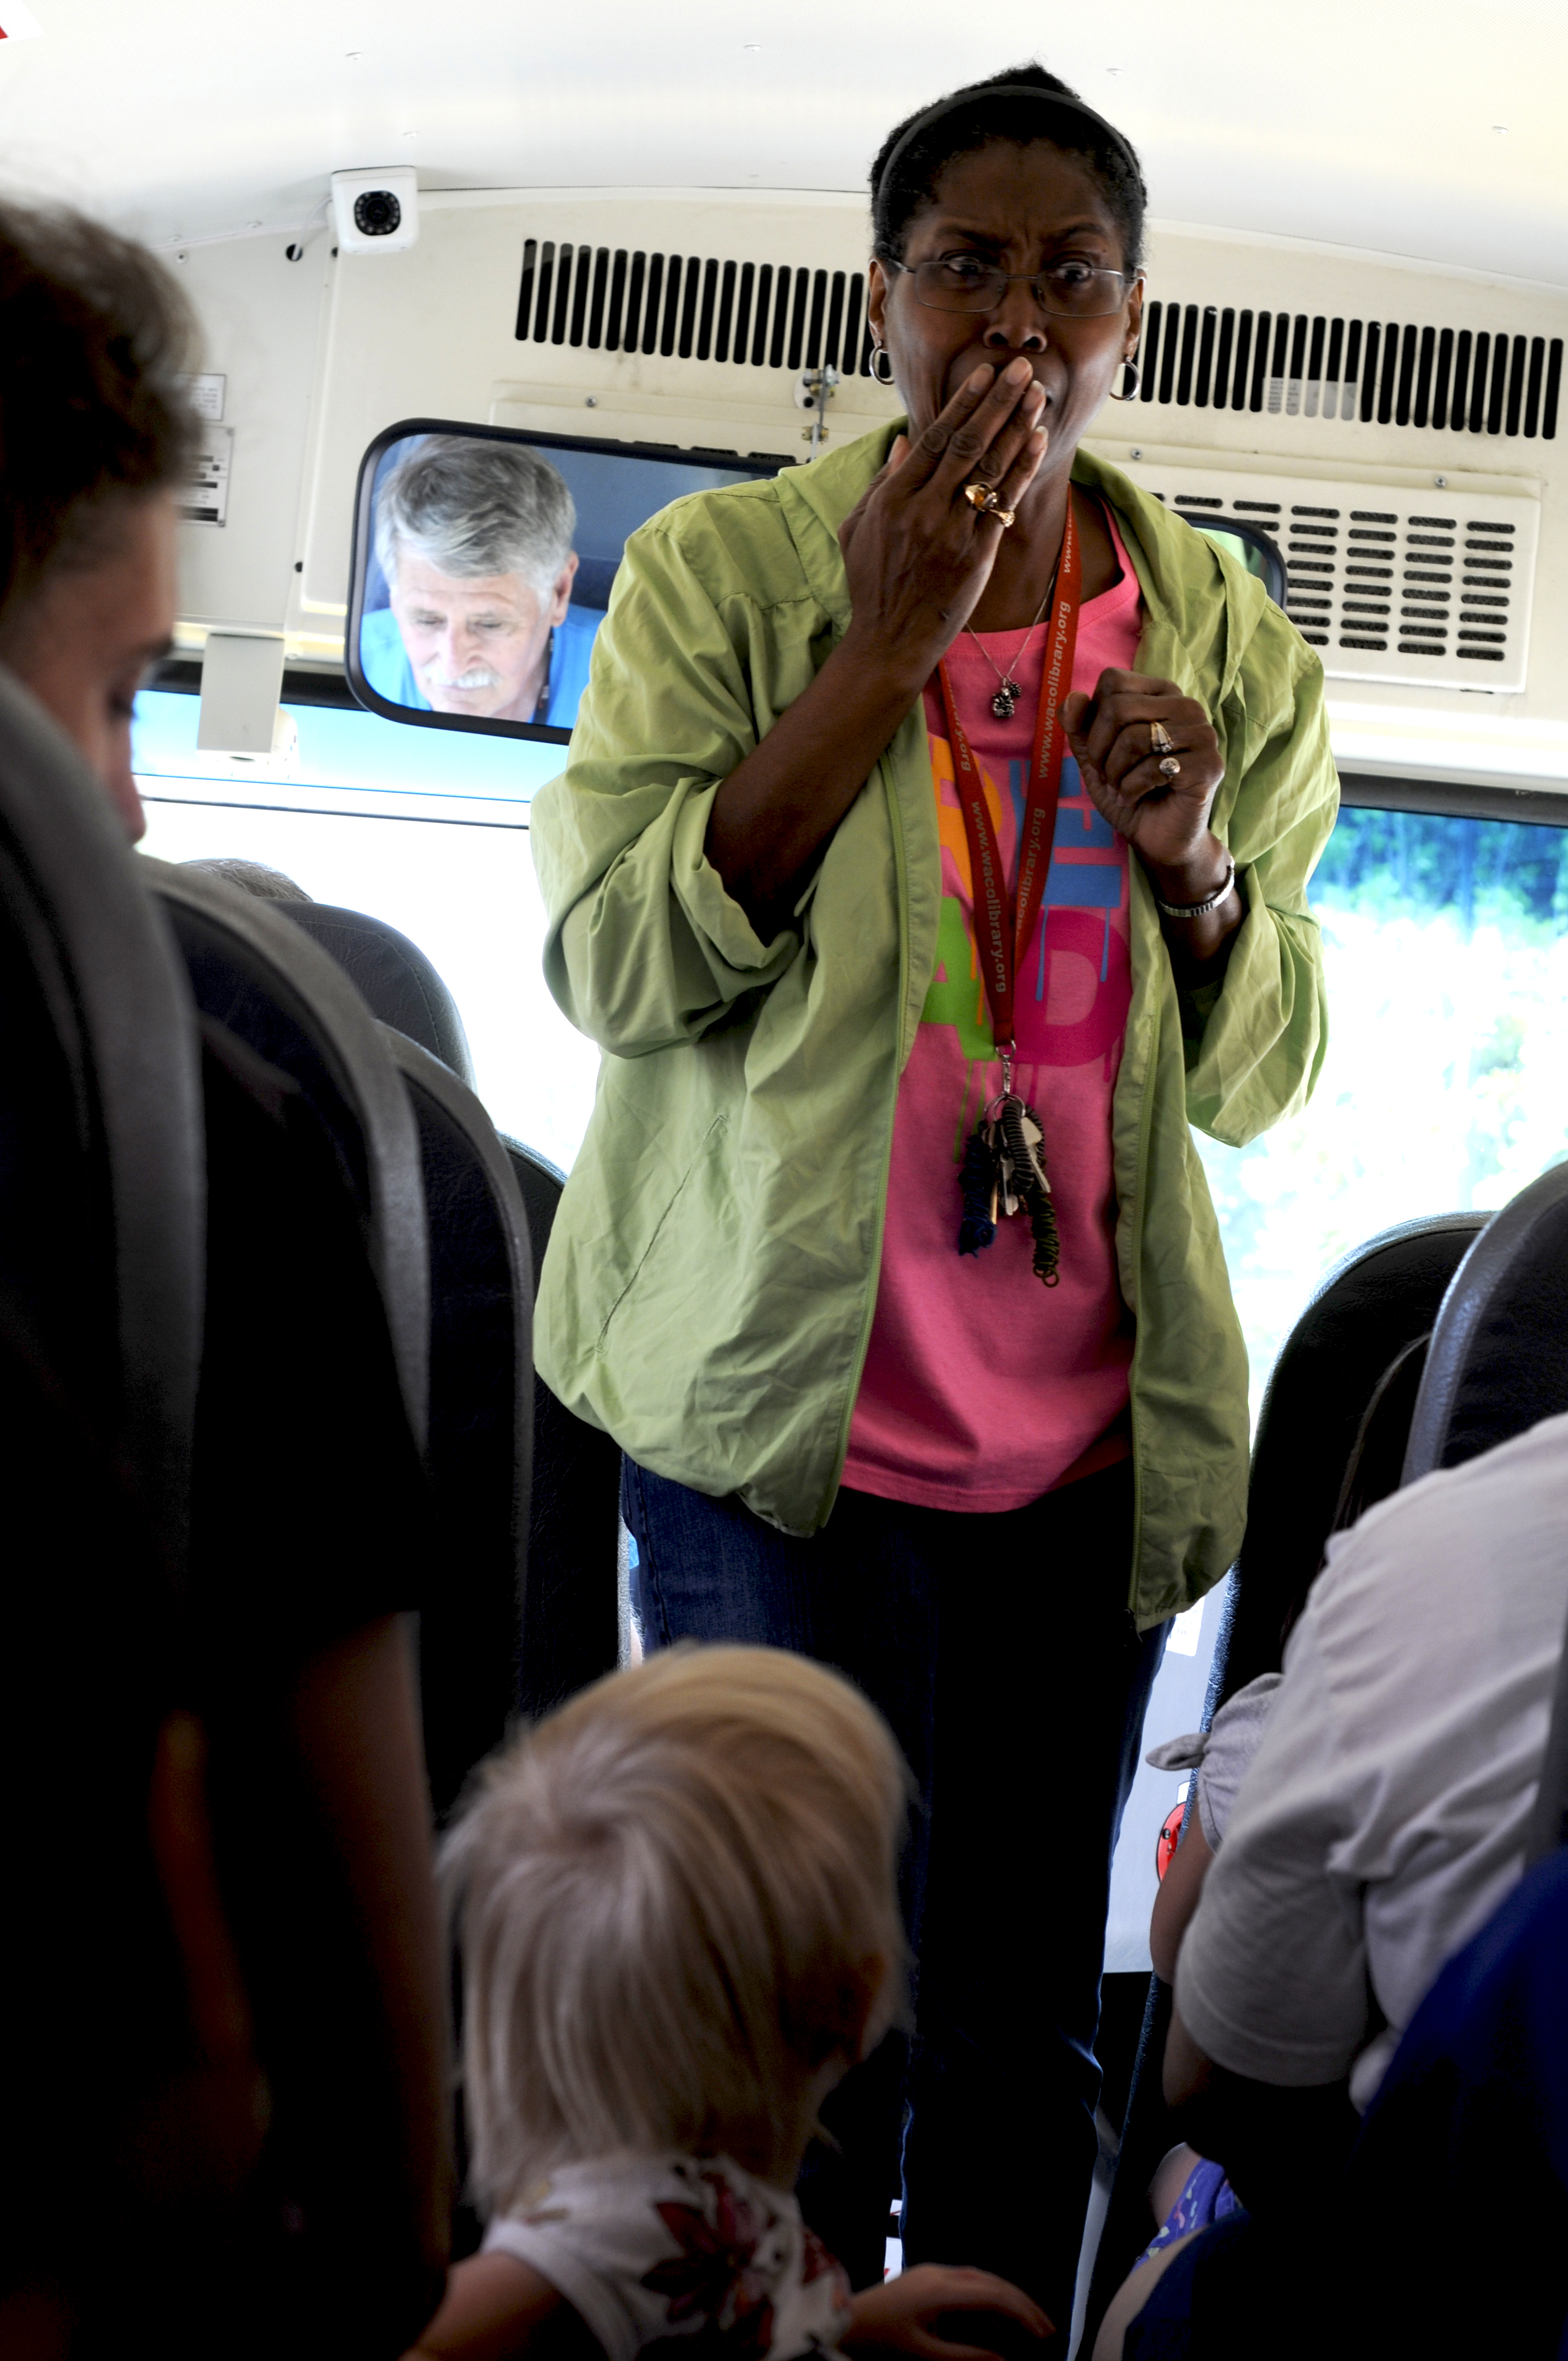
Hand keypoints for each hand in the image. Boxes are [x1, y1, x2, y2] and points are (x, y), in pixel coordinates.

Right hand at [836, 362, 1048, 689]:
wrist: (890, 640)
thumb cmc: (872, 584)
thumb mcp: (857, 528)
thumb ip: (882, 482)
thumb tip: (905, 441)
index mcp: (892, 499)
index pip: (933, 439)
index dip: (962, 403)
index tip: (983, 374)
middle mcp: (923, 511)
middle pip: (967, 444)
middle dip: (997, 402)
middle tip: (1019, 367)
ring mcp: (952, 533)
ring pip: (990, 468)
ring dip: (1017, 426)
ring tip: (1037, 394)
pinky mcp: (976, 555)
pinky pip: (1004, 503)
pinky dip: (1022, 469)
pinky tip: (1036, 440)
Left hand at [843, 2264, 1052, 2360]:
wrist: (841, 2323)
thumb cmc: (880, 2344)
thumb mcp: (925, 2356)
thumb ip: (968, 2357)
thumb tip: (1005, 2359)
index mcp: (941, 2290)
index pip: (994, 2296)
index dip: (1023, 2314)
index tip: (1045, 2335)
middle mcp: (940, 2274)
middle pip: (992, 2283)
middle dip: (1022, 2305)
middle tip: (1047, 2329)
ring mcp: (932, 2273)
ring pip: (981, 2280)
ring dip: (1007, 2300)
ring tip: (1029, 2324)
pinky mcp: (925, 2279)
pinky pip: (966, 2283)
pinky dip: (987, 2299)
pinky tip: (997, 2319)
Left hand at [1062, 670, 1225, 886]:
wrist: (1158, 838)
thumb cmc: (1129, 792)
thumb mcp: (1095, 758)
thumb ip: (1079, 726)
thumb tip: (1073, 697)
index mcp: (1162, 694)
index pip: (1113, 681)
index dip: (1093, 720)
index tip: (1101, 750)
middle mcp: (1187, 706)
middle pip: (1118, 708)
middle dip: (1100, 751)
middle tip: (1110, 775)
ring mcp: (1202, 734)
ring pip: (1133, 737)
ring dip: (1116, 773)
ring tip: (1125, 787)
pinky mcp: (1209, 765)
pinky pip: (1152, 767)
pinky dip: (1132, 790)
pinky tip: (1139, 798)